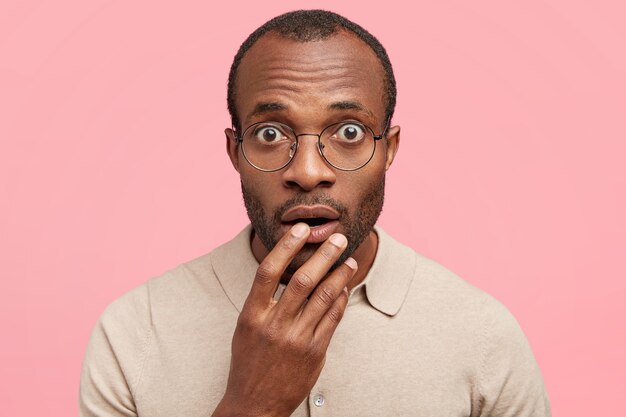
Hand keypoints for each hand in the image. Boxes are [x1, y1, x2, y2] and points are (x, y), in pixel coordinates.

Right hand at [212, 223, 357, 416]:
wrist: (255, 405)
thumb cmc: (248, 362)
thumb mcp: (246, 328)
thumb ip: (263, 302)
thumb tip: (287, 271)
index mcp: (252, 315)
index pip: (268, 271)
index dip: (286, 246)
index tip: (301, 229)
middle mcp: (274, 324)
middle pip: (303, 280)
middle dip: (324, 255)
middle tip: (338, 237)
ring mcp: (296, 339)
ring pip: (324, 297)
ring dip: (339, 274)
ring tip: (348, 259)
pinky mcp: (315, 352)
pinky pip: (333, 319)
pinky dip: (340, 299)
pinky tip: (344, 287)